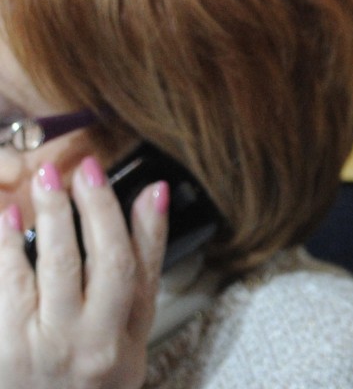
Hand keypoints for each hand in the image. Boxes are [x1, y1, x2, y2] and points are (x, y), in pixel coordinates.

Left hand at [0, 158, 168, 388]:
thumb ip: (142, 265)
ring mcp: (43, 346)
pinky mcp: (3, 348)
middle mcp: (90, 342)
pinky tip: (9, 218)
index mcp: (124, 338)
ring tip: (46, 177)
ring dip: (52, 216)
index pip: (141, 268)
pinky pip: (8, 284)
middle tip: (85, 168)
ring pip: (55, 267)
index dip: (145, 222)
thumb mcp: (127, 333)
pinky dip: (8, 246)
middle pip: (104, 262)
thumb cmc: (87, 378)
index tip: (144, 184)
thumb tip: (153, 195)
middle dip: (96, 208)